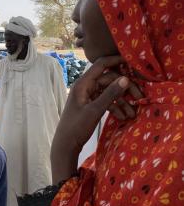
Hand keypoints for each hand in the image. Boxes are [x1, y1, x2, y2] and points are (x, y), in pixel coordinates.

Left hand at [51, 56, 142, 182]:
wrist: (66, 145)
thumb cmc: (76, 127)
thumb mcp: (95, 110)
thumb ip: (110, 94)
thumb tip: (125, 78)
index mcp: (82, 84)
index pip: (100, 65)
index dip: (116, 61)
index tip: (132, 62)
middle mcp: (85, 87)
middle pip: (109, 80)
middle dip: (124, 88)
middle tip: (140, 97)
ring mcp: (87, 96)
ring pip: (109, 92)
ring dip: (122, 101)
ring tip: (133, 113)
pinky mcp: (90, 105)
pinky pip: (105, 101)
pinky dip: (115, 107)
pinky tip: (124, 117)